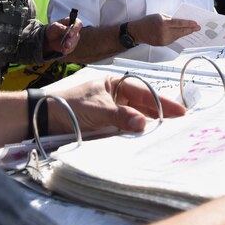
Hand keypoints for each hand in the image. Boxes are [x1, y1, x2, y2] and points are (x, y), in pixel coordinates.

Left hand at [44, 18, 81, 55]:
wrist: (49, 39)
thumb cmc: (53, 29)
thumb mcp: (54, 26)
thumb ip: (61, 27)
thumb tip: (68, 29)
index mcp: (71, 22)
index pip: (78, 24)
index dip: (76, 28)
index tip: (70, 34)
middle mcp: (75, 30)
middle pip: (77, 35)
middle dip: (71, 40)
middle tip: (66, 44)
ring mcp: (74, 38)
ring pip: (75, 42)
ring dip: (69, 46)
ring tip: (64, 49)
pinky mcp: (72, 45)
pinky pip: (71, 48)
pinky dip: (67, 50)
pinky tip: (63, 51)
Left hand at [46, 75, 186, 134]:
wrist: (44, 118)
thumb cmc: (69, 106)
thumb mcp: (97, 110)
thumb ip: (121, 116)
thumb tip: (143, 124)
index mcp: (115, 84)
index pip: (144, 91)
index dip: (162, 102)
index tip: (179, 112)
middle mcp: (116, 96)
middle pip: (144, 104)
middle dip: (160, 113)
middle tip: (180, 124)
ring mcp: (112, 112)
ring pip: (137, 117)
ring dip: (150, 124)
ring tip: (168, 132)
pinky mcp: (107, 126)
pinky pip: (127, 129)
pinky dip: (137, 133)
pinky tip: (147, 140)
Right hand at [128, 13, 199, 45]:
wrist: (138, 32)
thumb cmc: (148, 21)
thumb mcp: (159, 16)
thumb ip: (170, 19)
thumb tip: (181, 21)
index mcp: (163, 23)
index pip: (179, 23)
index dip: (189, 24)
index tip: (196, 24)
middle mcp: (164, 32)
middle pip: (181, 32)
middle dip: (190, 30)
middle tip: (198, 28)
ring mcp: (164, 39)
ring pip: (178, 36)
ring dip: (185, 33)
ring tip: (191, 30)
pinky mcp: (163, 44)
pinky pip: (173, 39)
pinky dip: (177, 36)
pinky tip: (181, 34)